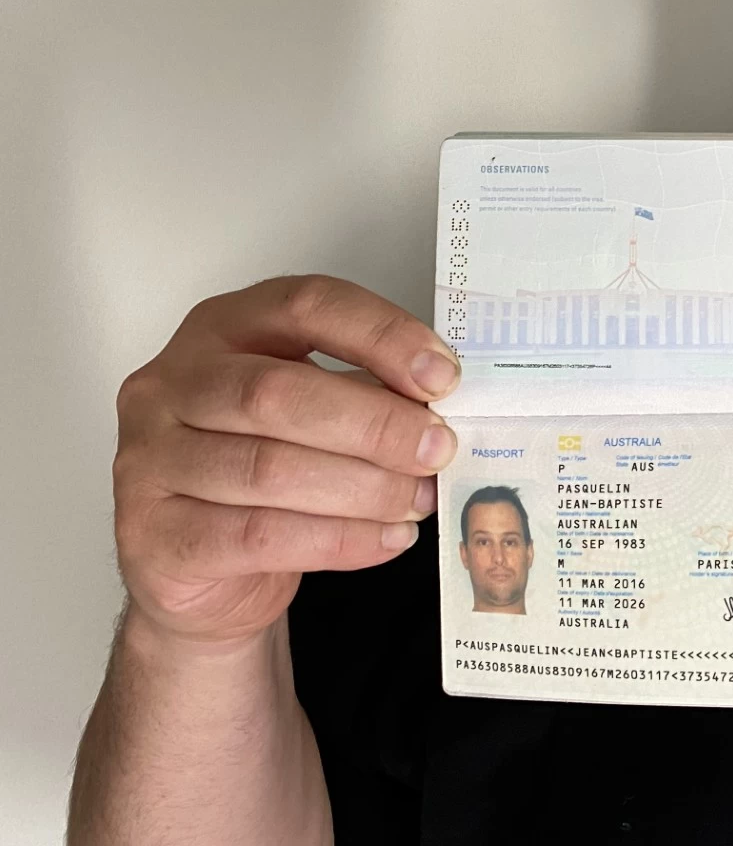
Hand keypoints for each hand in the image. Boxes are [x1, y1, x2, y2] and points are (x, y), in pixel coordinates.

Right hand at [111, 276, 459, 645]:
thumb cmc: (265, 469)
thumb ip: (366, 393)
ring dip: (364, 488)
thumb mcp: (315, 411)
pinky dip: (338, 540)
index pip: (304, 304)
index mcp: (221, 327)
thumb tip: (441, 405)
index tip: (442, 375)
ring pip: (268, 469)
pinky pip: (257, 537)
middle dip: (376, 424)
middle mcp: (171, 384)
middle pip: (279, 392)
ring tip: (418, 500)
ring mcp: (148, 459)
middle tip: (438, 449)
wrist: (199, 569)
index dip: (380, 334)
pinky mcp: (152, 535)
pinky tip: (387, 539)